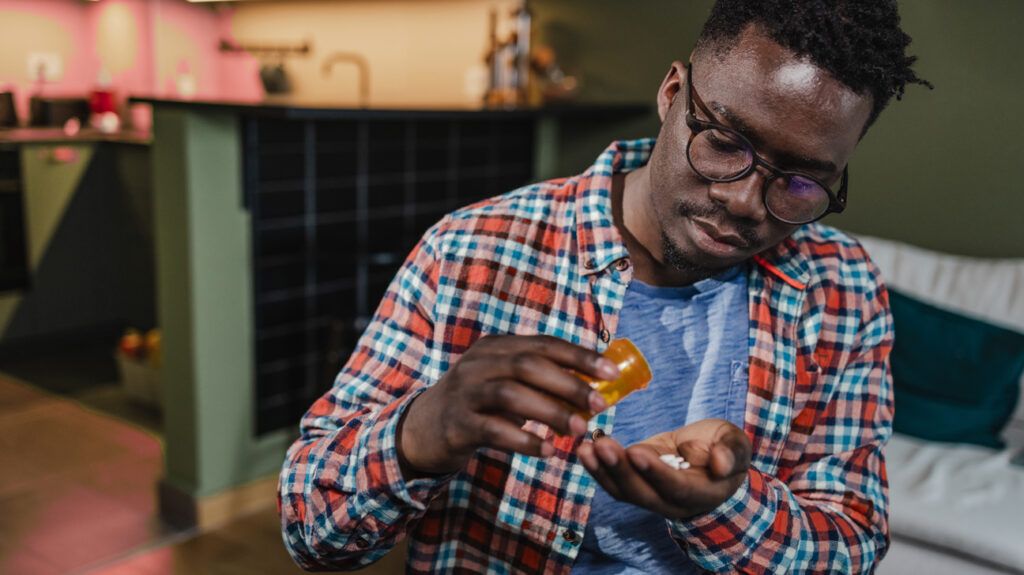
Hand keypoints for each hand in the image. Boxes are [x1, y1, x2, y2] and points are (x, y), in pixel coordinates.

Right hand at [397, 335, 618, 476]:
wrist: (420, 430)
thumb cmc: (476, 406)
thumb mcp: (504, 383)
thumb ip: (540, 382)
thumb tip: (594, 391)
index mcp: (496, 348)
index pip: (543, 344)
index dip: (580, 356)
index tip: (612, 373)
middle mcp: (478, 363)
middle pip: (529, 364)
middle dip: (570, 384)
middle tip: (600, 406)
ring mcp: (464, 392)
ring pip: (511, 394)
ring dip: (550, 412)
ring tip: (578, 431)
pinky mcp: (456, 424)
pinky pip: (493, 429)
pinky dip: (523, 439)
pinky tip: (546, 450)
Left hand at [577, 418, 750, 519]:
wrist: (709, 457)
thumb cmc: (724, 449)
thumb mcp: (736, 444)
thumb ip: (731, 453)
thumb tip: (721, 464)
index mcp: (702, 493)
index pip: (676, 488)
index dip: (656, 473)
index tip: (637, 453)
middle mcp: (672, 502)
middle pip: (642, 493)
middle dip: (620, 470)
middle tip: (603, 446)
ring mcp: (651, 494)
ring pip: (623, 490)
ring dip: (602, 470)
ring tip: (587, 447)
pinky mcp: (634, 482)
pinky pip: (613, 481)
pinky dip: (596, 468)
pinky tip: (584, 450)